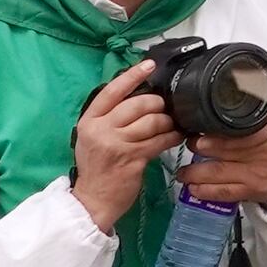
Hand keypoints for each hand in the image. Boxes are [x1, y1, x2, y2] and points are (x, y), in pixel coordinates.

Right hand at [70, 60, 180, 229]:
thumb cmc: (96, 167)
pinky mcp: (133, 158)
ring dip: (167, 122)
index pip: (112, 91)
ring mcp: (117, 144)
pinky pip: (160, 140)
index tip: (149, 65)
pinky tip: (176, 136)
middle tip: (164, 109)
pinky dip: (172, 136)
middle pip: (138, 104)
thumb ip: (110, 118)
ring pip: (152, 121)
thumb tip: (140, 96)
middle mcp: (101, 130)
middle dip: (157, 104)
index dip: (132, 75)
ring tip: (170, 125)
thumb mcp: (93, 138)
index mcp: (89, 121)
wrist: (92, 201)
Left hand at [177, 111, 266, 210]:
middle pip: (226, 150)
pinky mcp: (250, 192)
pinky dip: (204, 191)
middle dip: (201, 148)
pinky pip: (224, 192)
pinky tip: (192, 187)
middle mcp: (262, 153)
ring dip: (195, 172)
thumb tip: (216, 106)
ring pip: (219, 173)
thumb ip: (247, 116)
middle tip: (188, 144)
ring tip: (182, 171)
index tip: (199, 131)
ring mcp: (255, 175)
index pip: (241, 131)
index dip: (218, 133)